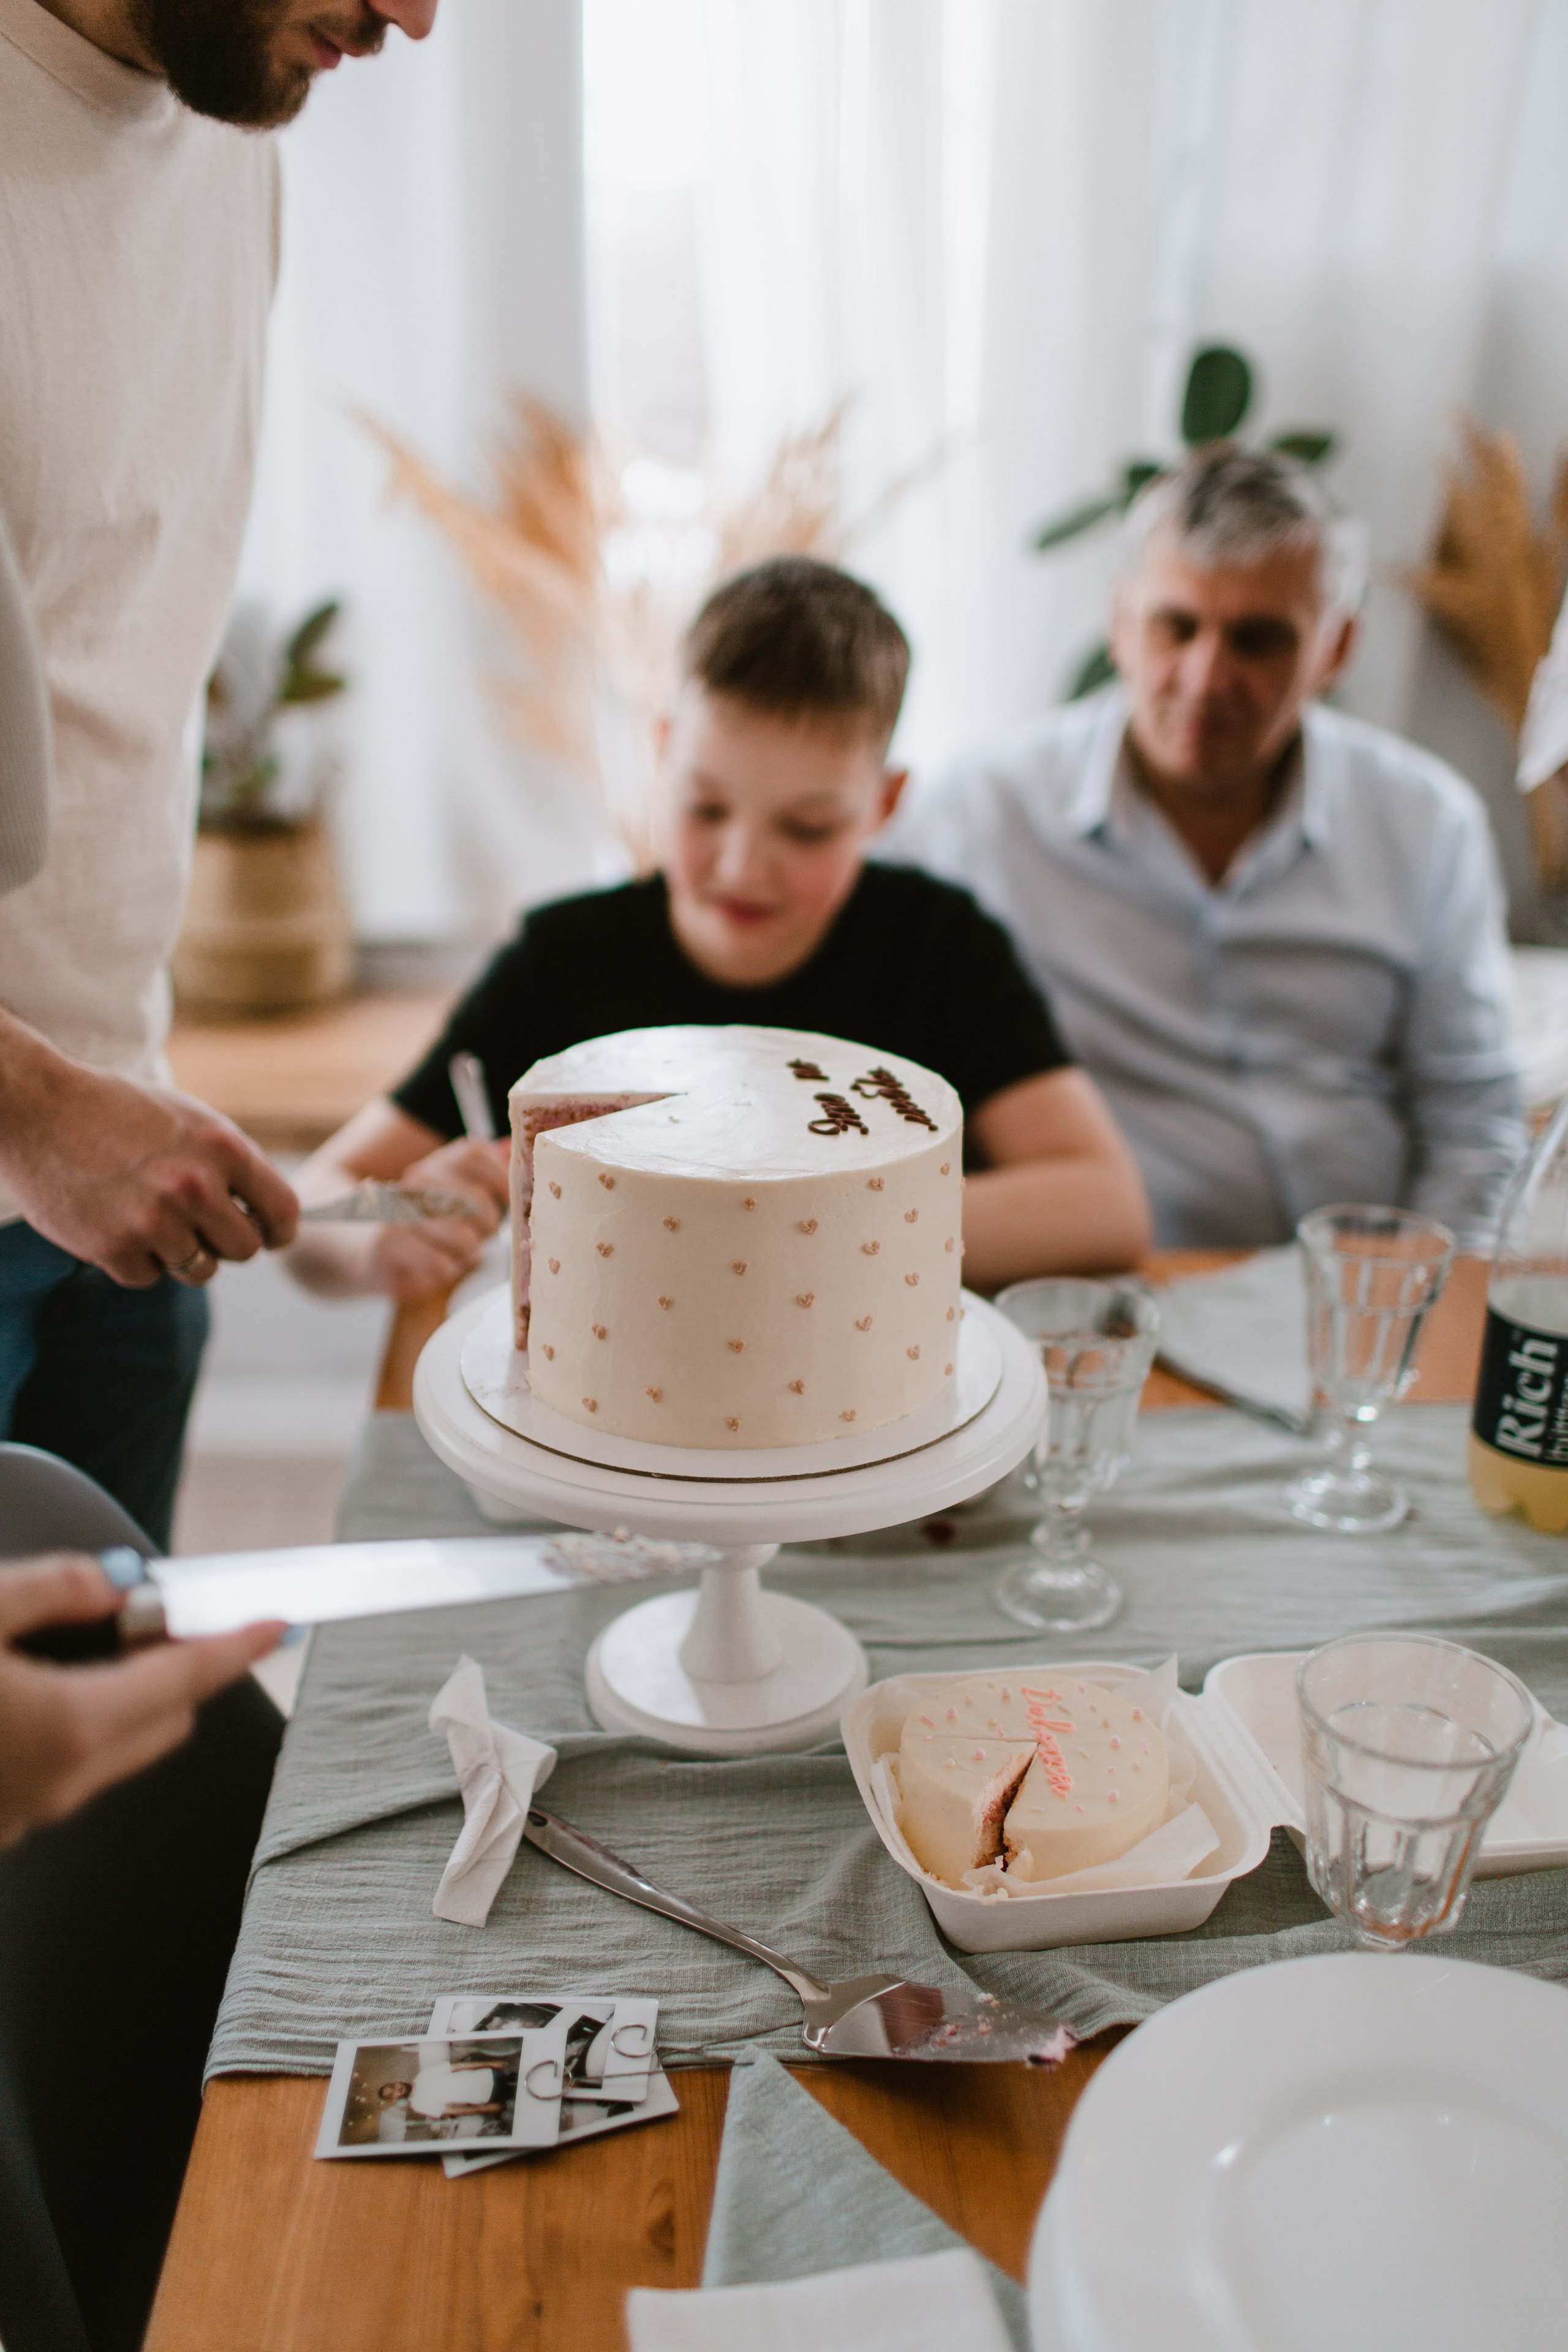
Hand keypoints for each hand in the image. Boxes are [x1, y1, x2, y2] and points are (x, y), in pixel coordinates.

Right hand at [0, 1027, 297, 1286]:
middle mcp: (195, 1186)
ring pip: (198, 1269)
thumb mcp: (190, 1121)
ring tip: (148, 1215)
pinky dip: (135, 1259)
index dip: (281, 1231)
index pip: (282, 1210)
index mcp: (224, 1148)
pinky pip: (149, 1277)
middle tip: (201, 1227)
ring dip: (179, 1252)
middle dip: (226, 1243)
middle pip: (244, 1250)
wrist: (38, 1107)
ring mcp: (155, 1220)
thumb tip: (266, 1214)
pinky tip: (115, 1221)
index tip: (274, 1237)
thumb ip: (231, 1166)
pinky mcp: (114, 1247)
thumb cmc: (118, 1110)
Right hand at [0, 1554, 283, 1847]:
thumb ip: (55, 1588)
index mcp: (68, 1726)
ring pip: (113, 1750)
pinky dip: (75, 1726)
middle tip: (163, 1616)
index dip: (239, 1645)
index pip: (186, 1679)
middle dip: (182, 1667)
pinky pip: (62, 1770)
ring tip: (95, 1642)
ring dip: (125, 1697)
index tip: (278, 1623)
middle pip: (164, 1719)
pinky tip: (37, 1690)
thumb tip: (112, 1582)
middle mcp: (59, 1783)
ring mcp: (25, 1814)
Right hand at [365, 1137, 509, 1303]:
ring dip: (467, 1253)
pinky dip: (447, 1270)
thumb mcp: (464, 1197)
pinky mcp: (387, 1244)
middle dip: (488, 1227)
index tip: (508, 1202)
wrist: (373, 1254)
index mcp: (436, 1163)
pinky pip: (440, 1264)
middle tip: (479, 1237)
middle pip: (476, 1200)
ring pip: (461, 1237)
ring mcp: (399, 1210)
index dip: (501, 1179)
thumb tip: (508, 1146)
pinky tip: (436, 1266)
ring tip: (456, 1254)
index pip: (474, 1153)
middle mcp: (415, 1180)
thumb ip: (489, 1173)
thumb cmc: (432, 1228)